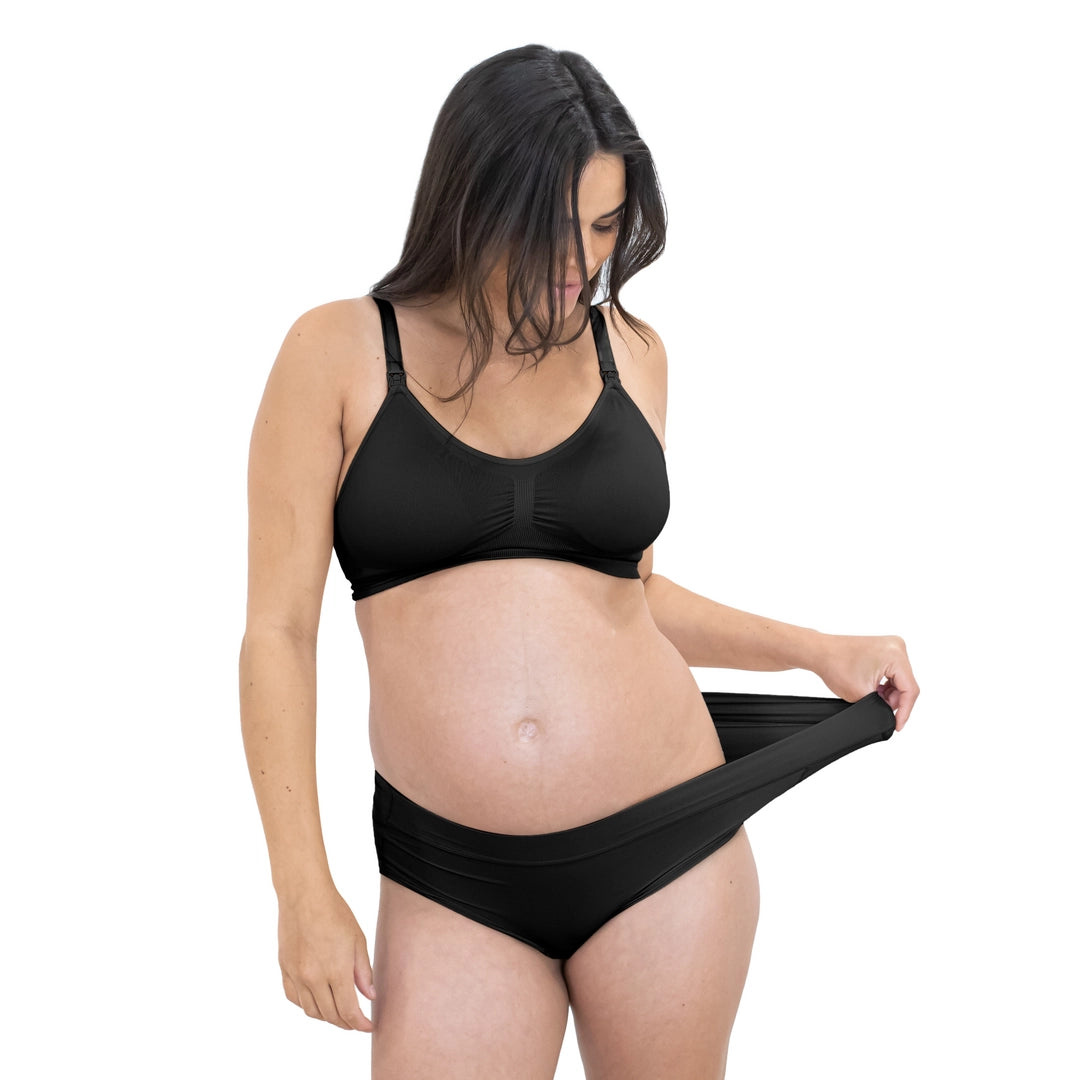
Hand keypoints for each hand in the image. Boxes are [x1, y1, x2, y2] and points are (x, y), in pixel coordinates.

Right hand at [278, 885, 375, 1031]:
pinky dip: (306, 1005)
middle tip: (355, 1022)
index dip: (359, 1024)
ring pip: (311, 1011)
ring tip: (338, 1013)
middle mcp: (313, 978)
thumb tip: (369, 996)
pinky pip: (294, 998)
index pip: (348, 1011)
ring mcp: (296, 975)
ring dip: (326, 1017)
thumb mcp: (358, 939)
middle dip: (345, 1023)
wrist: (304, 895)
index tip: (368, 1027)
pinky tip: (316, 1000)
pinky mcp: (284, 969)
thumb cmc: (334, 912)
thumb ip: (363, 971)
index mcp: (335, 970)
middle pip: (330, 1015)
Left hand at [813, 633, 918, 730]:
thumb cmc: (834, 665)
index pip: (910, 690)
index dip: (904, 711)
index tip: (897, 725)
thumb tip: (891, 716)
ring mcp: (891, 646)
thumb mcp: (861, 695)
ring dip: (889, 693)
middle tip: (879, 709)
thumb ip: (881, 707)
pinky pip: (893, 672)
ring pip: (900, 679)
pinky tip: (874, 690)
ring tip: (872, 697)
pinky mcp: (885, 649)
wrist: (819, 651)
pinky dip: (885, 684)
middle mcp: (897, 646)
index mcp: (896, 655)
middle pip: (906, 684)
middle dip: (893, 701)